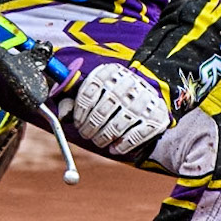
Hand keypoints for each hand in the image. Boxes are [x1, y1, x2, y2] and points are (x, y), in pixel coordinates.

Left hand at [58, 63, 172, 154]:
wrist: (149, 100)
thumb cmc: (113, 96)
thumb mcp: (94, 90)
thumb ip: (73, 98)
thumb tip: (62, 114)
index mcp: (110, 72)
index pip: (89, 92)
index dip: (79, 112)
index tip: (77, 123)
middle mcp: (129, 83)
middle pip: (102, 110)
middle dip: (90, 128)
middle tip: (86, 135)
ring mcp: (145, 101)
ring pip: (117, 125)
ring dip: (103, 138)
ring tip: (99, 141)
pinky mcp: (157, 118)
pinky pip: (135, 136)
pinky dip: (122, 146)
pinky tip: (114, 148)